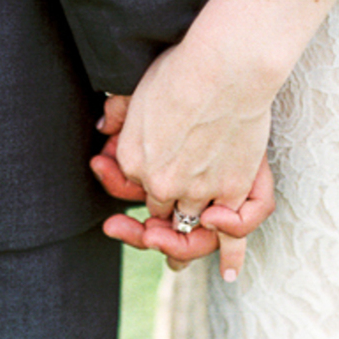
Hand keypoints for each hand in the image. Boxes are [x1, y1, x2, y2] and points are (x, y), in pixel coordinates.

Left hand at [105, 34, 278, 273]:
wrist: (225, 65)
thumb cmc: (182, 68)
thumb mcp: (135, 89)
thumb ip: (118, 112)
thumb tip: (104, 125)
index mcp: (132, 161)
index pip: (129, 189)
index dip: (128, 186)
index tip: (127, 174)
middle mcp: (160, 184)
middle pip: (156, 215)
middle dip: (150, 225)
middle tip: (141, 230)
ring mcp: (197, 191)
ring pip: (187, 230)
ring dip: (179, 243)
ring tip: (171, 249)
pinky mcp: (232, 190)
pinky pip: (233, 234)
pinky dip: (232, 255)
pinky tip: (228, 273)